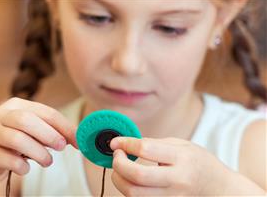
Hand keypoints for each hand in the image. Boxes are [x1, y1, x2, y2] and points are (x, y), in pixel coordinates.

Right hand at [0, 97, 76, 187]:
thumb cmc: (15, 144)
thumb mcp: (33, 133)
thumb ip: (51, 131)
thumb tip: (76, 137)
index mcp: (16, 105)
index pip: (46, 112)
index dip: (65, 126)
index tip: (77, 140)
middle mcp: (0, 115)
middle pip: (27, 120)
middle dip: (50, 135)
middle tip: (62, 147)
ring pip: (17, 139)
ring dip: (39, 152)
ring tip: (47, 161)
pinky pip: (8, 159)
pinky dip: (22, 166)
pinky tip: (26, 168)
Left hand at [110, 137, 232, 195]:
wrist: (218, 189)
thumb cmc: (199, 163)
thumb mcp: (182, 145)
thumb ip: (154, 144)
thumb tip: (127, 144)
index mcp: (182, 159)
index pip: (146, 149)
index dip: (125, 144)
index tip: (116, 142)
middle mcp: (177, 181)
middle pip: (136, 176)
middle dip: (118, 164)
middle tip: (117, 155)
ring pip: (133, 194)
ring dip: (119, 179)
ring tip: (122, 168)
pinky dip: (129, 190)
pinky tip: (132, 180)